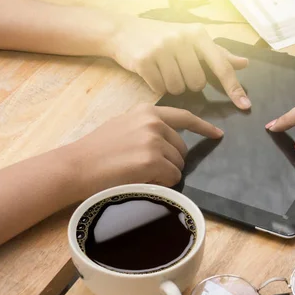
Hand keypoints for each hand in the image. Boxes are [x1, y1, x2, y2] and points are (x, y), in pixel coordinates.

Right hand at [63, 105, 222, 190]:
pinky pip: (172, 177)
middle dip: (171, 161)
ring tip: (138, 173)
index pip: (184, 116)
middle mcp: (153, 122)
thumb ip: (146, 127)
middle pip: (182, 148)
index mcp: (147, 111)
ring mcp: (153, 140)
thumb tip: (167, 140)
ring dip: (164, 174)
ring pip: (178, 165)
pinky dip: (162, 183)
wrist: (76, 166)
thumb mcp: (123, 126)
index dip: (203, 127)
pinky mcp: (152, 160)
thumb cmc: (95, 151)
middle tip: (146, 169)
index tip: (217, 134)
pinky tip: (141, 180)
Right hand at [107, 16, 249, 108]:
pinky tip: (152, 73)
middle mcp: (181, 38)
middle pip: (197, 83)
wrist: (123, 31)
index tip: (245, 106)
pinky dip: (158, 86)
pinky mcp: (144, 60)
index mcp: (197, 34)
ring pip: (179, 88)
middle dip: (188, 83)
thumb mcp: (191, 40)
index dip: (233, 88)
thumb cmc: (163, 37)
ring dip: (172, 86)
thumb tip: (244, 63)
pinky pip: (160, 88)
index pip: (221, 66)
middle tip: (177, 70)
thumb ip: (217, 54)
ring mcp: (162, 48)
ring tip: (163, 70)